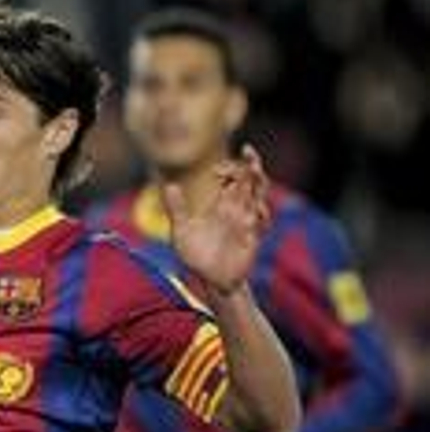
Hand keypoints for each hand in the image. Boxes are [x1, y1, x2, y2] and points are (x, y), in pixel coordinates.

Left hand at [163, 144, 271, 296]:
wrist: (209, 280)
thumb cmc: (197, 255)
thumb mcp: (182, 230)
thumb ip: (177, 208)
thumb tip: (170, 185)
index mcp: (222, 205)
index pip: (233, 178)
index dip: (229, 168)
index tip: (216, 171)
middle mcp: (237, 210)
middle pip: (251, 180)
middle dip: (251, 164)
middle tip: (247, 151)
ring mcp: (246, 222)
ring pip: (259, 195)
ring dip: (259, 182)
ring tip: (253, 170)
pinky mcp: (252, 237)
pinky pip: (261, 221)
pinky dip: (260, 213)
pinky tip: (253, 208)